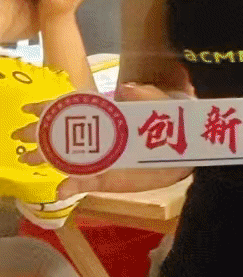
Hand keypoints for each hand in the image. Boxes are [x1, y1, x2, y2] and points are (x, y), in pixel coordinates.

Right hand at [13, 82, 175, 196]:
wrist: (188, 155)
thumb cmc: (172, 126)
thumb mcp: (161, 104)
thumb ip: (144, 95)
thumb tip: (123, 87)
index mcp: (109, 119)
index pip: (76, 112)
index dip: (53, 110)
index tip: (30, 109)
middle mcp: (100, 139)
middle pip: (65, 137)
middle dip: (41, 136)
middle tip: (19, 137)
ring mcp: (102, 160)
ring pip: (68, 161)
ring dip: (48, 160)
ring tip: (29, 159)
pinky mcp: (109, 180)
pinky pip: (86, 184)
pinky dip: (72, 187)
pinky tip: (60, 189)